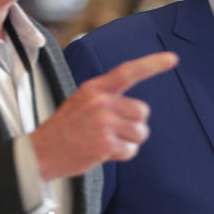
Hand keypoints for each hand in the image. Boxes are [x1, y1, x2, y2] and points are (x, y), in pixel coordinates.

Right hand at [30, 51, 177, 180]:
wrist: (41, 153)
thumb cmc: (65, 128)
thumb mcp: (81, 101)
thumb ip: (107, 98)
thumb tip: (139, 110)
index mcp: (94, 88)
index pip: (128, 71)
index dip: (152, 64)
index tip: (172, 59)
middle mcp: (100, 102)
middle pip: (142, 111)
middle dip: (134, 124)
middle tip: (114, 130)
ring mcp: (103, 123)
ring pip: (140, 132)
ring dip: (129, 141)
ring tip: (106, 141)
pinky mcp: (104, 144)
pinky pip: (130, 150)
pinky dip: (121, 154)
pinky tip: (103, 152)